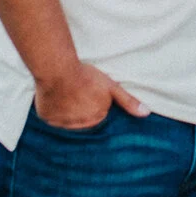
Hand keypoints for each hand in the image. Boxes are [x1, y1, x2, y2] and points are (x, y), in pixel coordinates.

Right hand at [31, 59, 145, 130]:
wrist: (59, 71)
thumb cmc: (86, 77)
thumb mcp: (111, 87)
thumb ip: (128, 102)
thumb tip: (146, 114)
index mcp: (97, 118)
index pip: (98, 118)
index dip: (95, 107)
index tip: (89, 98)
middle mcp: (81, 126)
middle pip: (84, 122)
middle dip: (82, 111)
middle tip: (78, 95)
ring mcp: (63, 124)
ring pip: (68, 122)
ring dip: (68, 113)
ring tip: (67, 97)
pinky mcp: (49, 120)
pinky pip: (53, 120)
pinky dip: (54, 113)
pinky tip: (56, 100)